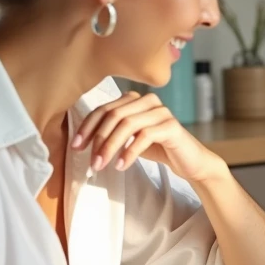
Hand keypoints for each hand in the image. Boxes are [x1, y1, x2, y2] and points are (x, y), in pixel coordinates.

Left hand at [72, 92, 225, 181]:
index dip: (87, 127)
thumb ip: (111, 132)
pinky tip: (121, 166)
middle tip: (91, 162)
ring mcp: (161, 111)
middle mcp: (148, 100)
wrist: (189, 161)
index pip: (104, 109)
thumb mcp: (129, 138)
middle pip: (114, 115)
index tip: (75, 146)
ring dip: (110, 147)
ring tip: (101, 166)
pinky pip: (145, 136)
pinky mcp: (172, 126)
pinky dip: (129, 152)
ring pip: (127, 124)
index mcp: (135, 99)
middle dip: (98, 139)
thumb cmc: (157, 148)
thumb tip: (80, 140)